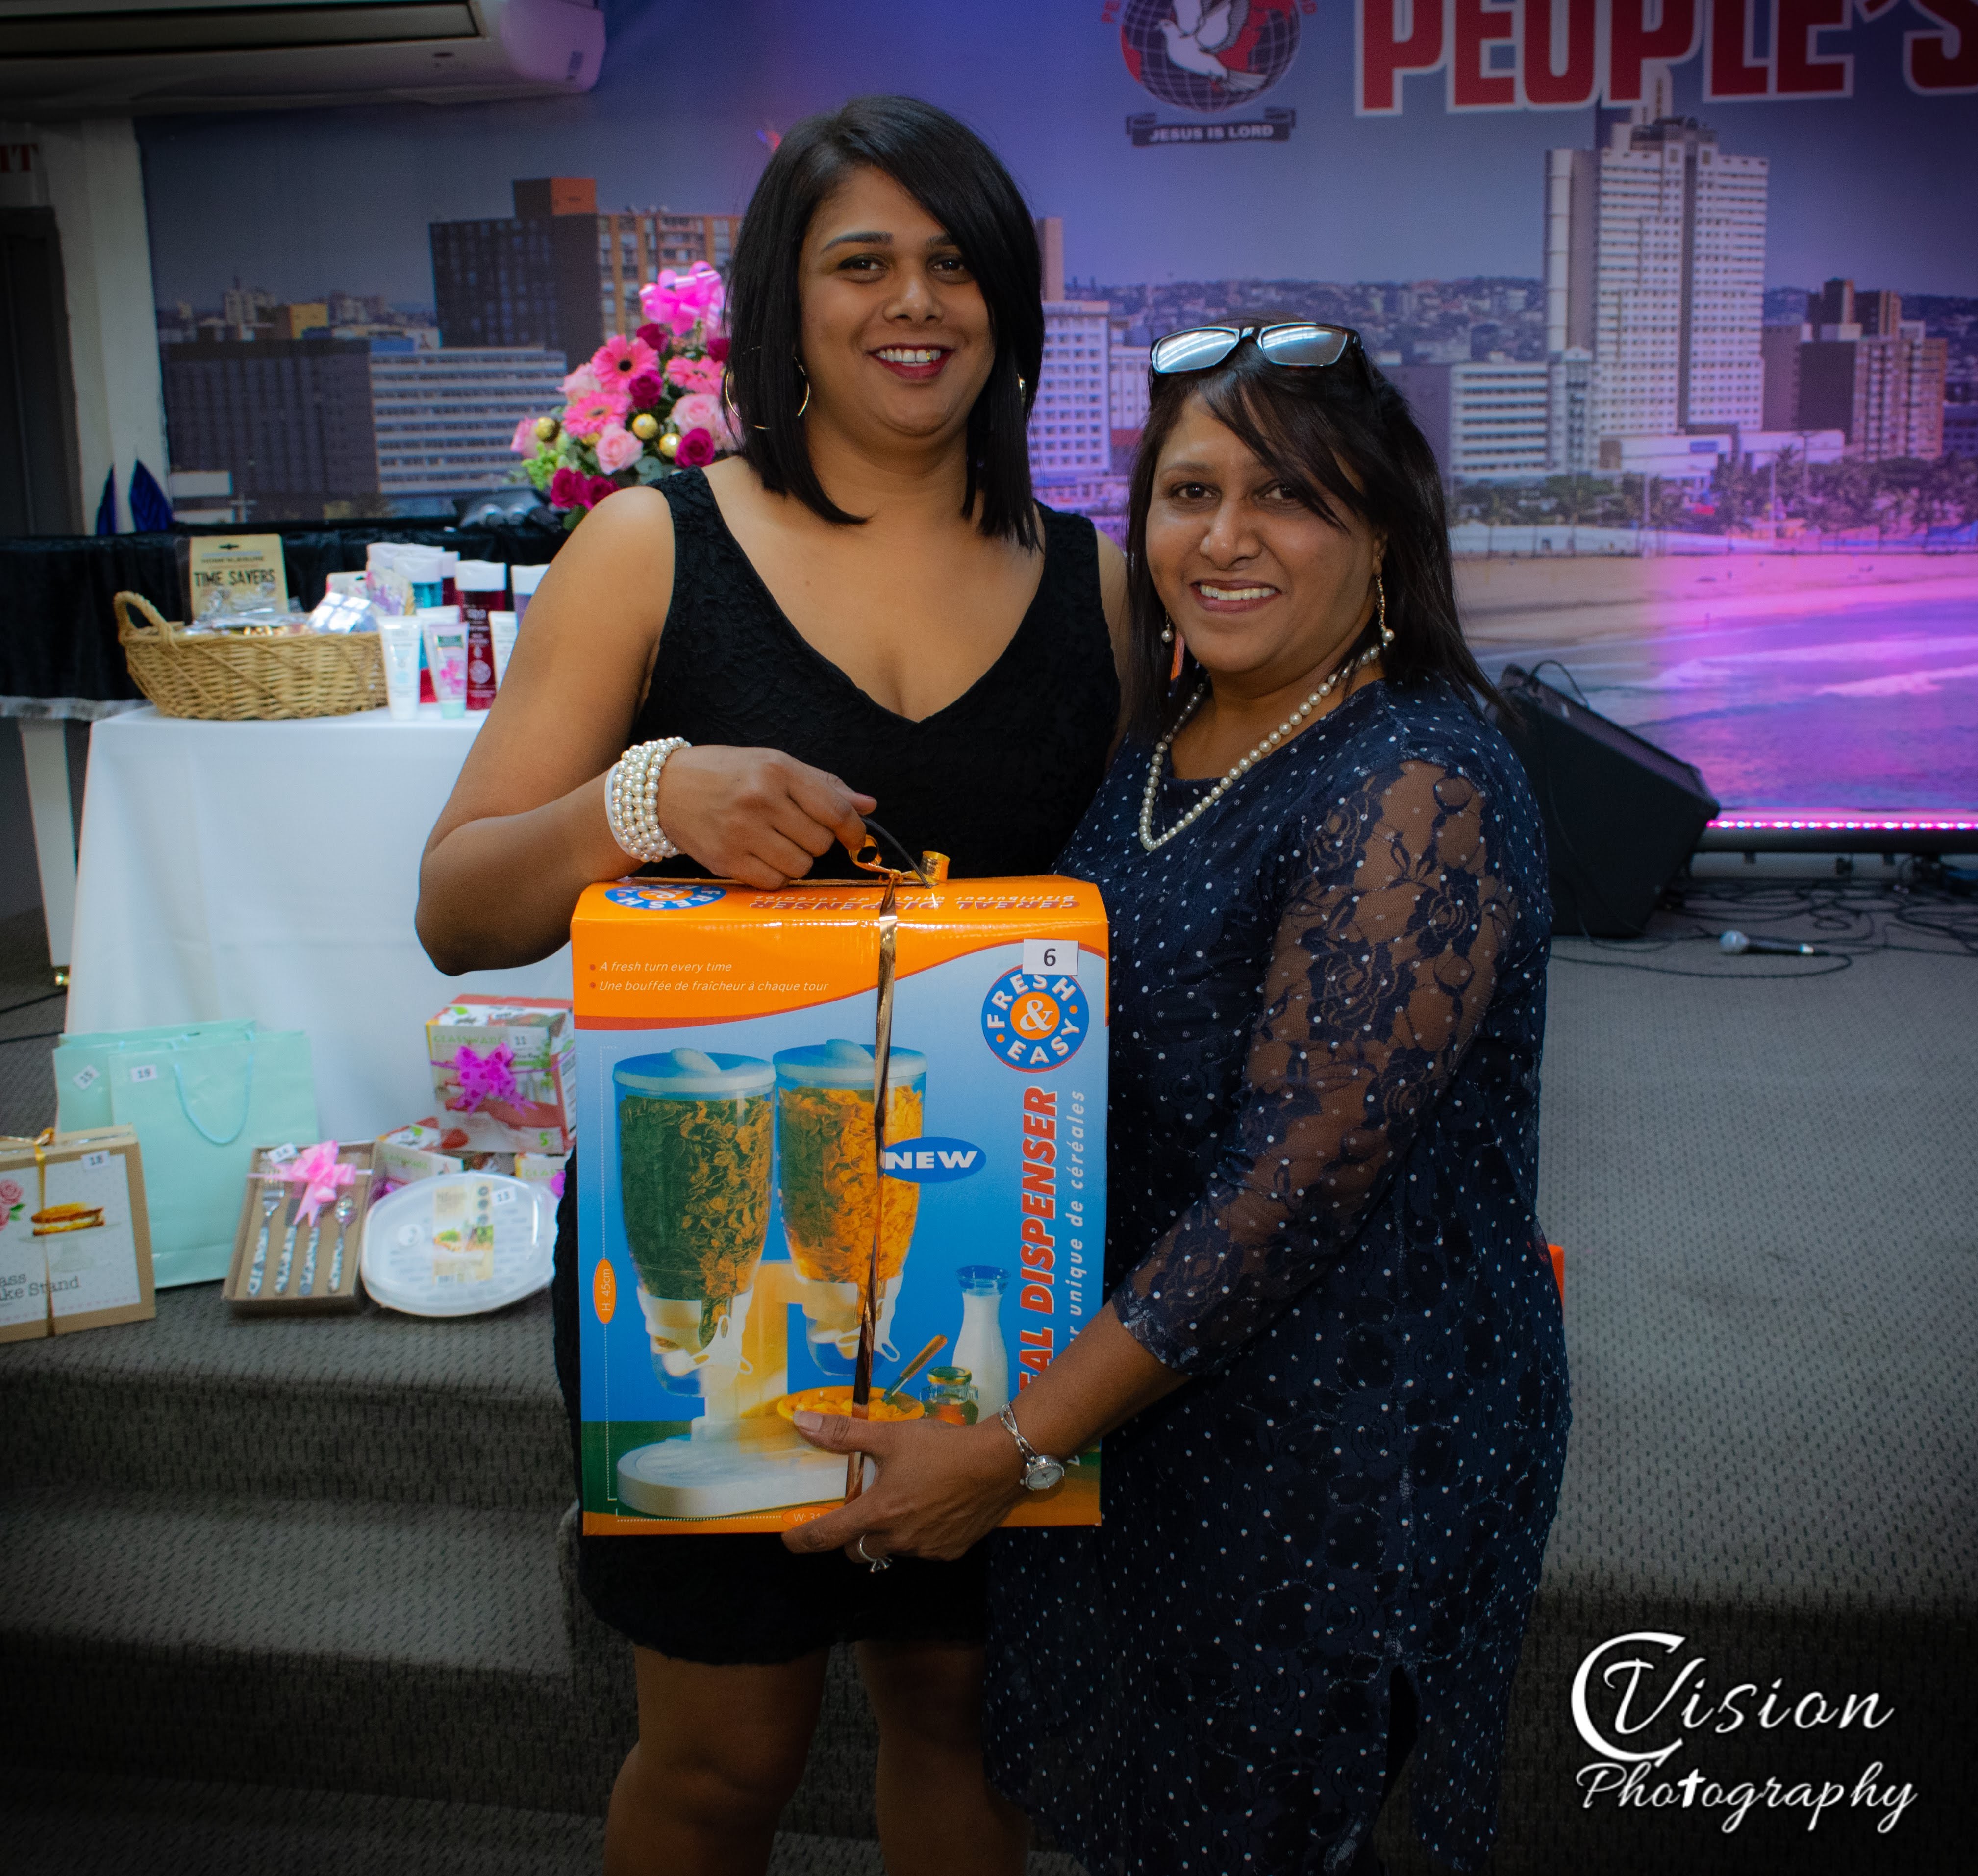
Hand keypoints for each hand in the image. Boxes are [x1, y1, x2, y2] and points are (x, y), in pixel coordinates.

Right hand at [654, 746, 875, 886]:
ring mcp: (741, 833)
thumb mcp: (773, 763)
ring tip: (775, 842)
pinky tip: (760, 856)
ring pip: (800, 866)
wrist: (664, 789)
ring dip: (796, 859)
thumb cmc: (726, 773)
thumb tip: (867, 806)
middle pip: (820, 842)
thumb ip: (822, 785)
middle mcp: (760, 800)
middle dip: (816, 840)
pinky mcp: (726, 860)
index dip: (854, 829)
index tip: (855, 837)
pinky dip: (775, 874)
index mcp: (777, 771)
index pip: (835, 810)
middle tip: (794, 829)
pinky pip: (774, 881)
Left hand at [780, 1411, 1024, 1563]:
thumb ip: (844, 1434)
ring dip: (886, 1533)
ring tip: (902, 1501)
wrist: (1000, 1462)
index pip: (826, 1537)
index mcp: (878, 1513)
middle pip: (857, 1550)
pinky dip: (918, 1534)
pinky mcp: (950, 1551)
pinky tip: (932, 1508)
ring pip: (891, 1549)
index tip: (788, 1540)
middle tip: (857, 1510)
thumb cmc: (942, 1447)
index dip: (801, 1541)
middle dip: (849, 1537)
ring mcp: (925, 1549)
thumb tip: (801, 1423)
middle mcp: (898, 1539)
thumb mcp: (890, 1435)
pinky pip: (922, 1549)